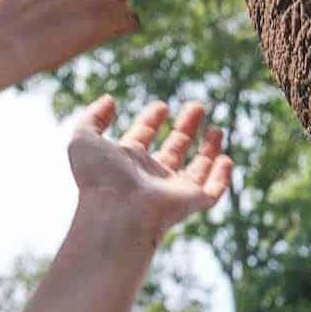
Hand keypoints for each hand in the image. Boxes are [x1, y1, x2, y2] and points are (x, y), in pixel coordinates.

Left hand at [67, 98, 233, 244]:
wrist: (118, 212)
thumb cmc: (99, 177)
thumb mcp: (84, 139)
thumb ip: (93, 117)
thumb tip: (109, 99)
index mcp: (127, 162)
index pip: (143, 137)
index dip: (151, 121)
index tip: (161, 106)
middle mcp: (152, 176)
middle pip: (173, 149)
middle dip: (186, 128)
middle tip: (198, 106)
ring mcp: (173, 190)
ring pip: (196, 169)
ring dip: (208, 149)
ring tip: (217, 128)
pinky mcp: (193, 201)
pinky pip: (213, 190)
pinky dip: (222, 176)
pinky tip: (226, 159)